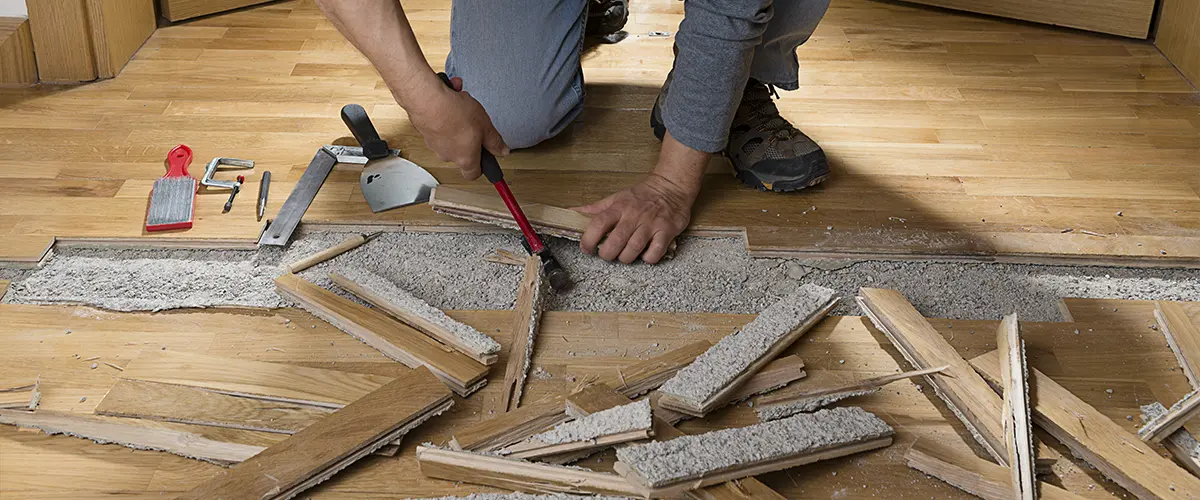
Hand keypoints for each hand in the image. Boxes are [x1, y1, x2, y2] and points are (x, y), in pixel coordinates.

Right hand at [404, 75, 509, 179]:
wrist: (427, 100)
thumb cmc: (454, 113)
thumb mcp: (485, 126)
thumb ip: (494, 141)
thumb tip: (502, 151)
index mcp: (465, 159)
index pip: (473, 174)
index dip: (481, 167)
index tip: (486, 160)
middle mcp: (447, 155)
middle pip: (463, 151)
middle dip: (470, 136)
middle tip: (475, 122)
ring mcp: (434, 144)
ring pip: (452, 134)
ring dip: (458, 120)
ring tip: (463, 103)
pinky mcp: (425, 131)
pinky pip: (440, 123)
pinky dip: (446, 112)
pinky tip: (451, 97)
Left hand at [575, 173, 697, 263]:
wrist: (672, 186)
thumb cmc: (642, 195)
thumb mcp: (617, 197)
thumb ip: (596, 208)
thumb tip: (573, 211)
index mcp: (619, 208)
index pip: (598, 224)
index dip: (588, 240)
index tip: (587, 248)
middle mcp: (634, 216)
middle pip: (615, 242)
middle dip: (607, 254)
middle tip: (608, 254)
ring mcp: (650, 224)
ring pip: (633, 250)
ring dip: (626, 258)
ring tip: (625, 255)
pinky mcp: (666, 231)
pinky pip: (654, 253)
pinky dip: (647, 258)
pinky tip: (645, 254)